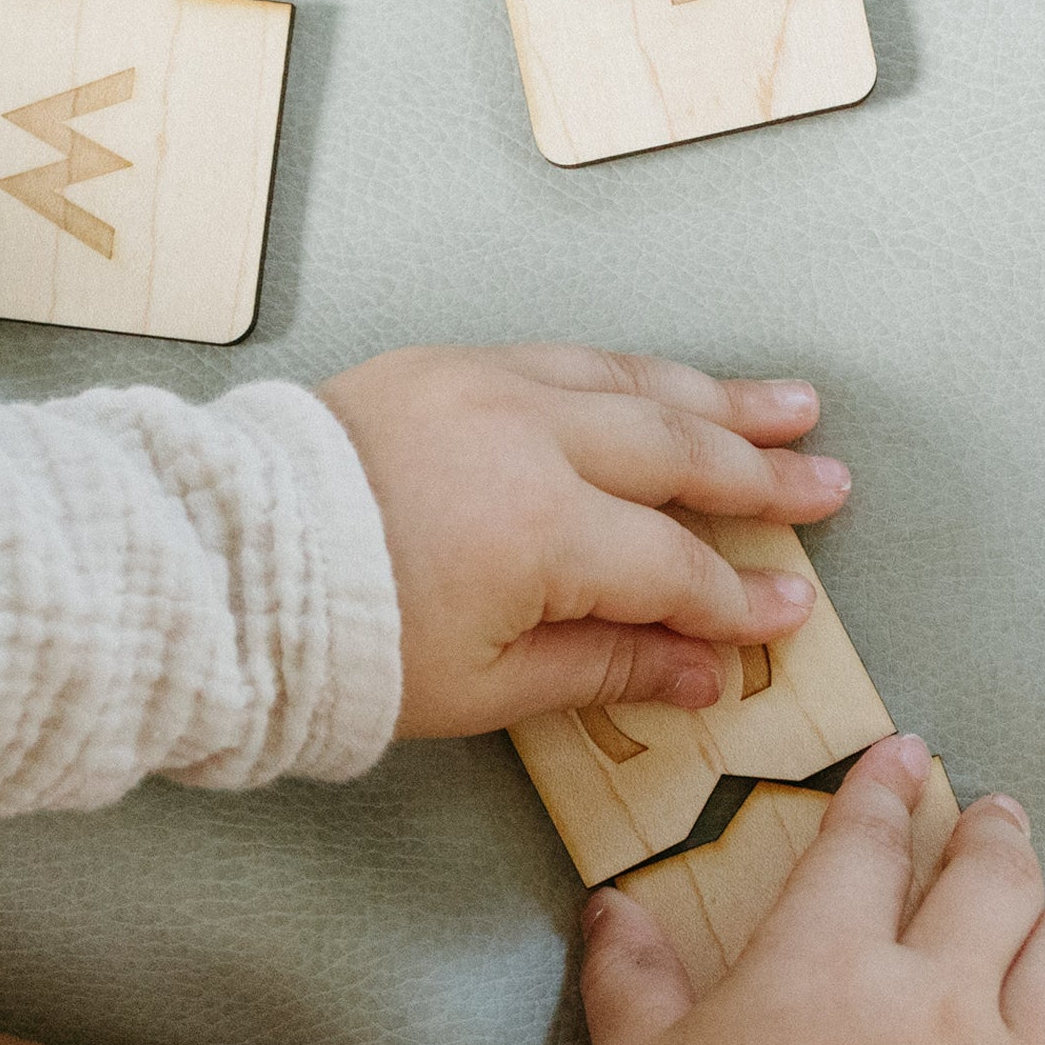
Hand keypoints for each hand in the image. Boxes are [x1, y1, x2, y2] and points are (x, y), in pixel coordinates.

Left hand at [318, 345, 849, 737]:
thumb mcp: (482, 686)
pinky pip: (568, 358)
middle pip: (675, 450)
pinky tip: (670, 383)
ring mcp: (488, 387)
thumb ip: (604, 668)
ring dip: (718, 396)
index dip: (738, 596)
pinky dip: (633, 374)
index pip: (674, 566)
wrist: (215, 566)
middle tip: (830, 482)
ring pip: (631, 383)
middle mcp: (531, 439)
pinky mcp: (446, 364)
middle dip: (759, 472)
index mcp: (542, 531)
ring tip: (789, 405)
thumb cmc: (343, 645)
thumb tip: (704, 676)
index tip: (794, 609)